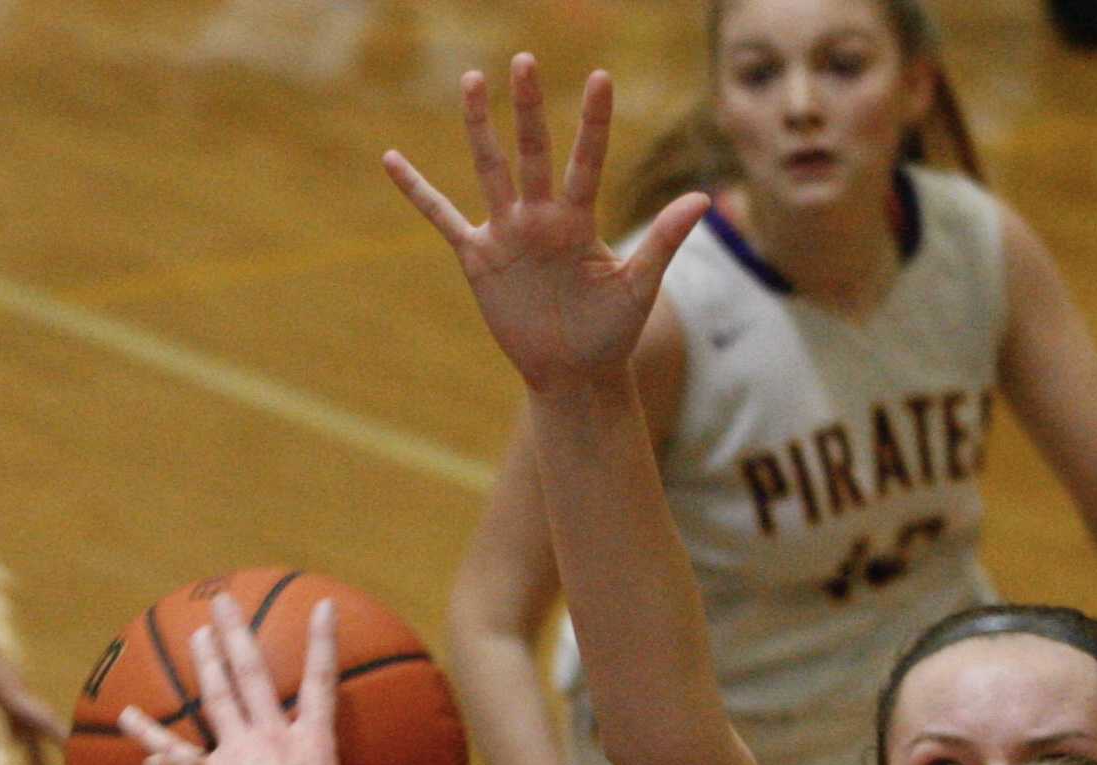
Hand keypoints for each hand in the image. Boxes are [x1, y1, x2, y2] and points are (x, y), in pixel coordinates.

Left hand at [0, 620, 65, 764]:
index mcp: (9, 693)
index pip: (38, 722)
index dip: (57, 740)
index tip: (78, 756)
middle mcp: (17, 690)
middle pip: (35, 731)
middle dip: (41, 761)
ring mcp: (12, 686)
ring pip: (27, 724)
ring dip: (32, 751)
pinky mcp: (3, 682)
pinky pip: (16, 713)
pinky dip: (18, 731)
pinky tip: (15, 742)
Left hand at [119, 596, 441, 764]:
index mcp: (311, 745)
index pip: (321, 682)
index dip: (323, 642)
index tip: (322, 609)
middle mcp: (270, 738)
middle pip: (252, 673)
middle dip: (239, 633)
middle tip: (225, 602)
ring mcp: (234, 755)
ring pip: (215, 697)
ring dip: (204, 663)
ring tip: (196, 635)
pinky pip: (168, 753)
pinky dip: (146, 734)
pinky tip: (123, 716)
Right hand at [383, 58, 709, 395]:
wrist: (573, 372)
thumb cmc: (611, 331)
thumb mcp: (639, 288)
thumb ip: (664, 240)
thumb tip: (705, 198)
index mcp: (579, 220)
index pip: (587, 160)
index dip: (594, 123)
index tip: (600, 78)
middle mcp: (541, 216)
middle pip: (532, 152)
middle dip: (528, 109)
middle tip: (524, 60)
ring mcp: (507, 233)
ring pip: (490, 170)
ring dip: (480, 128)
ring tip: (473, 80)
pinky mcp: (478, 258)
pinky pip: (441, 218)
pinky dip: (417, 191)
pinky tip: (392, 159)